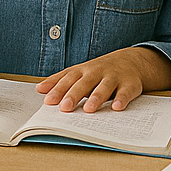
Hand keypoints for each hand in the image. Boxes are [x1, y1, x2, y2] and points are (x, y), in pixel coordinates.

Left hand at [36, 47, 170, 112]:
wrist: (131, 61)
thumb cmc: (99, 71)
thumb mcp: (80, 72)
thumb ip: (60, 80)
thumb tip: (39, 89)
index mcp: (84, 70)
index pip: (69, 79)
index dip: (58, 89)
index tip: (48, 100)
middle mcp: (97, 72)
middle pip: (84, 82)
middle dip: (74, 94)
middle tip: (64, 107)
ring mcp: (114, 77)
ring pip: (104, 87)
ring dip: (96, 97)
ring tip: (88, 109)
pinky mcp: (129, 84)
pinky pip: (126, 92)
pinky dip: (122, 99)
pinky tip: (117, 107)